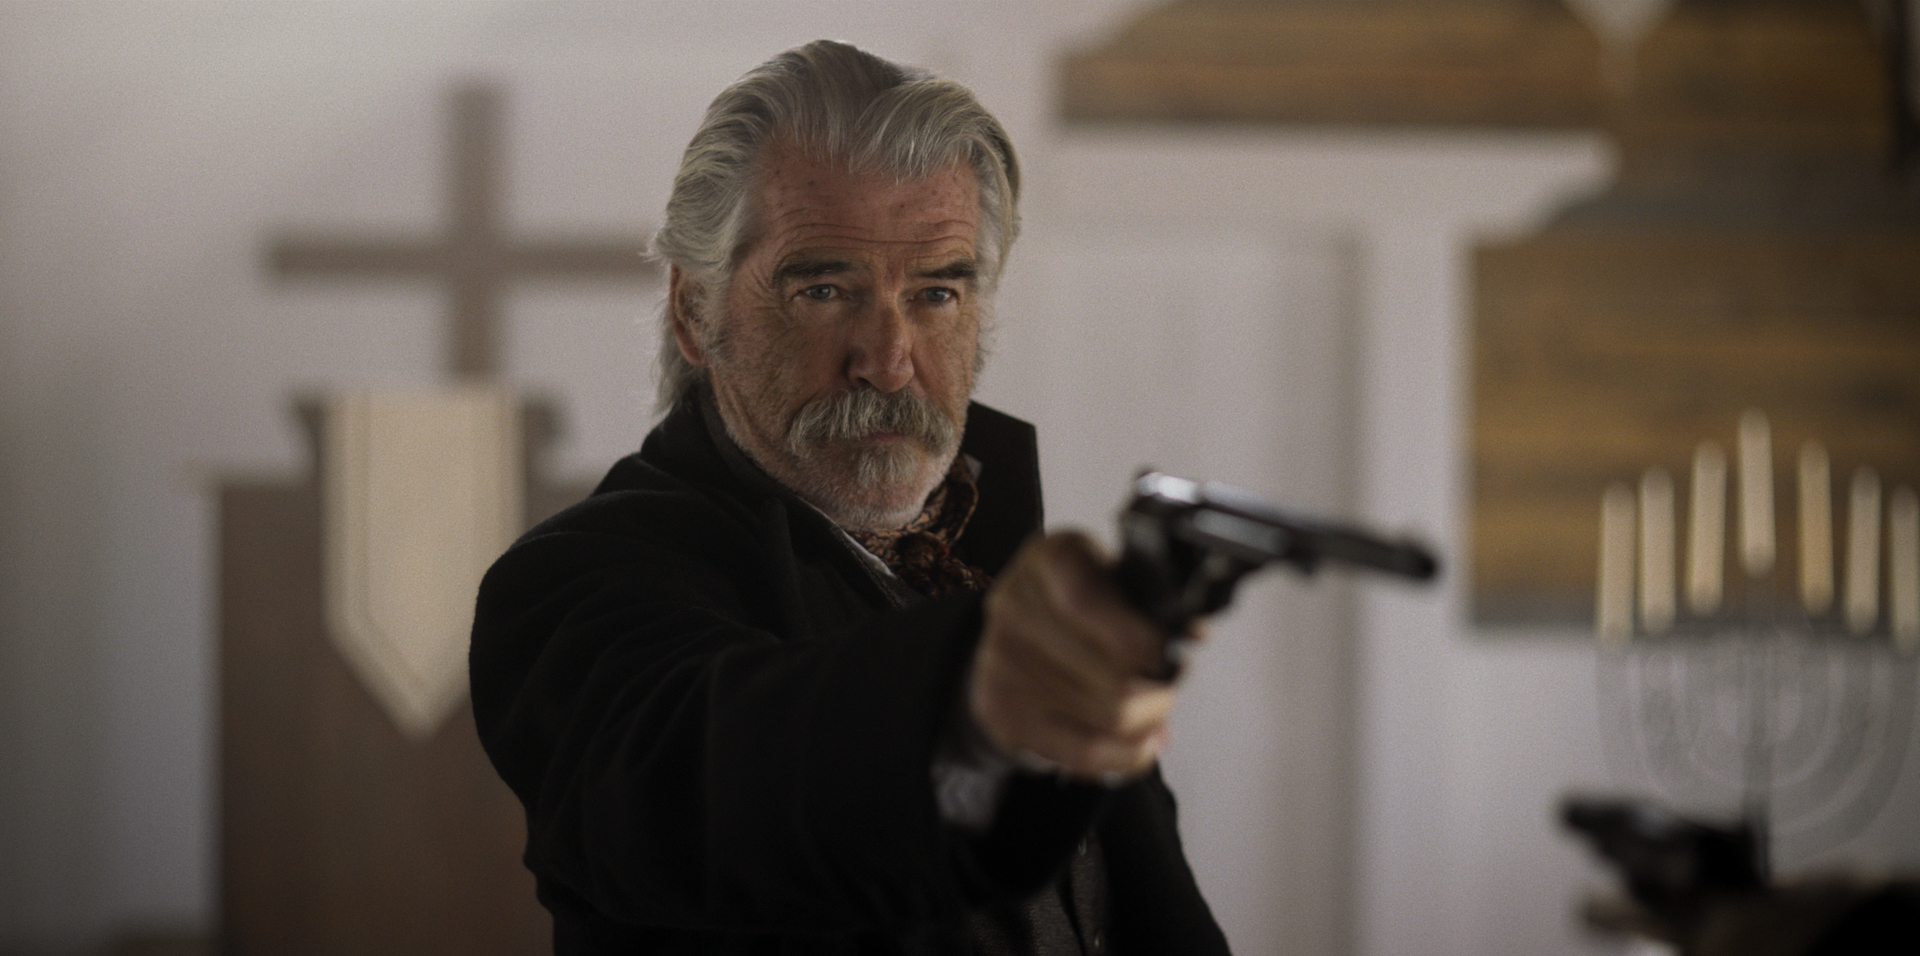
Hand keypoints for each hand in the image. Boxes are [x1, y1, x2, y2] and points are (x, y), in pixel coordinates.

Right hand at [969, 531, 1192, 781]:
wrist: (1018, 631)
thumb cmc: (1083, 602)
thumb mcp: (1112, 576)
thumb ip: (1149, 601)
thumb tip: (1192, 635)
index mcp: (1050, 560)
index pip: (1086, 601)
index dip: (1137, 637)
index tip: (1174, 654)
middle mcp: (1015, 606)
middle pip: (1108, 673)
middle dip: (1158, 687)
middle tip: (1170, 684)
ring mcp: (1001, 661)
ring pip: (1104, 718)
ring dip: (1147, 721)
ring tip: (1155, 710)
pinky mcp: (1003, 711)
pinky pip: (1082, 751)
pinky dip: (1127, 753)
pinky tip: (1143, 741)